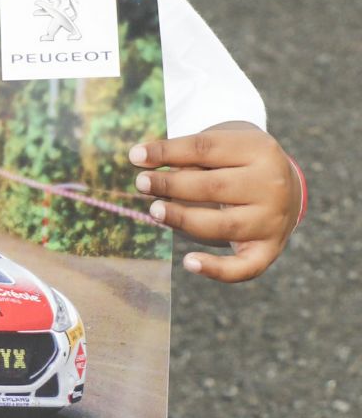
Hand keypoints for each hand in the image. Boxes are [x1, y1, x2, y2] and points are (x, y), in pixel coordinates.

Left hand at [130, 124, 300, 281]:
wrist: (284, 188)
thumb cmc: (236, 163)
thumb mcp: (220, 148)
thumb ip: (186, 155)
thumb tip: (141, 159)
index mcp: (259, 150)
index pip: (205, 148)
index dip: (167, 151)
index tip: (135, 156)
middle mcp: (271, 185)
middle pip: (215, 187)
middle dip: (172, 186)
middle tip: (141, 184)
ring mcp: (273, 220)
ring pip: (224, 225)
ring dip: (184, 219)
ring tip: (154, 211)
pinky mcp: (269, 249)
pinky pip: (245, 267)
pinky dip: (217, 269)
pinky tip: (189, 262)